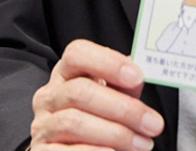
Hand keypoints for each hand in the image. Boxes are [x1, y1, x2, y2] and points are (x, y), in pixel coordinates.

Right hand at [30, 39, 164, 150]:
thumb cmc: (96, 124)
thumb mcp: (109, 100)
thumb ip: (123, 87)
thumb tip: (141, 74)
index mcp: (65, 75)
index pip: (77, 54)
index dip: (107, 62)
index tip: (137, 77)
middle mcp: (49, 97)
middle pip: (79, 91)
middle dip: (122, 108)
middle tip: (152, 123)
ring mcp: (43, 126)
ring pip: (73, 122)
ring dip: (115, 134)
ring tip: (141, 144)